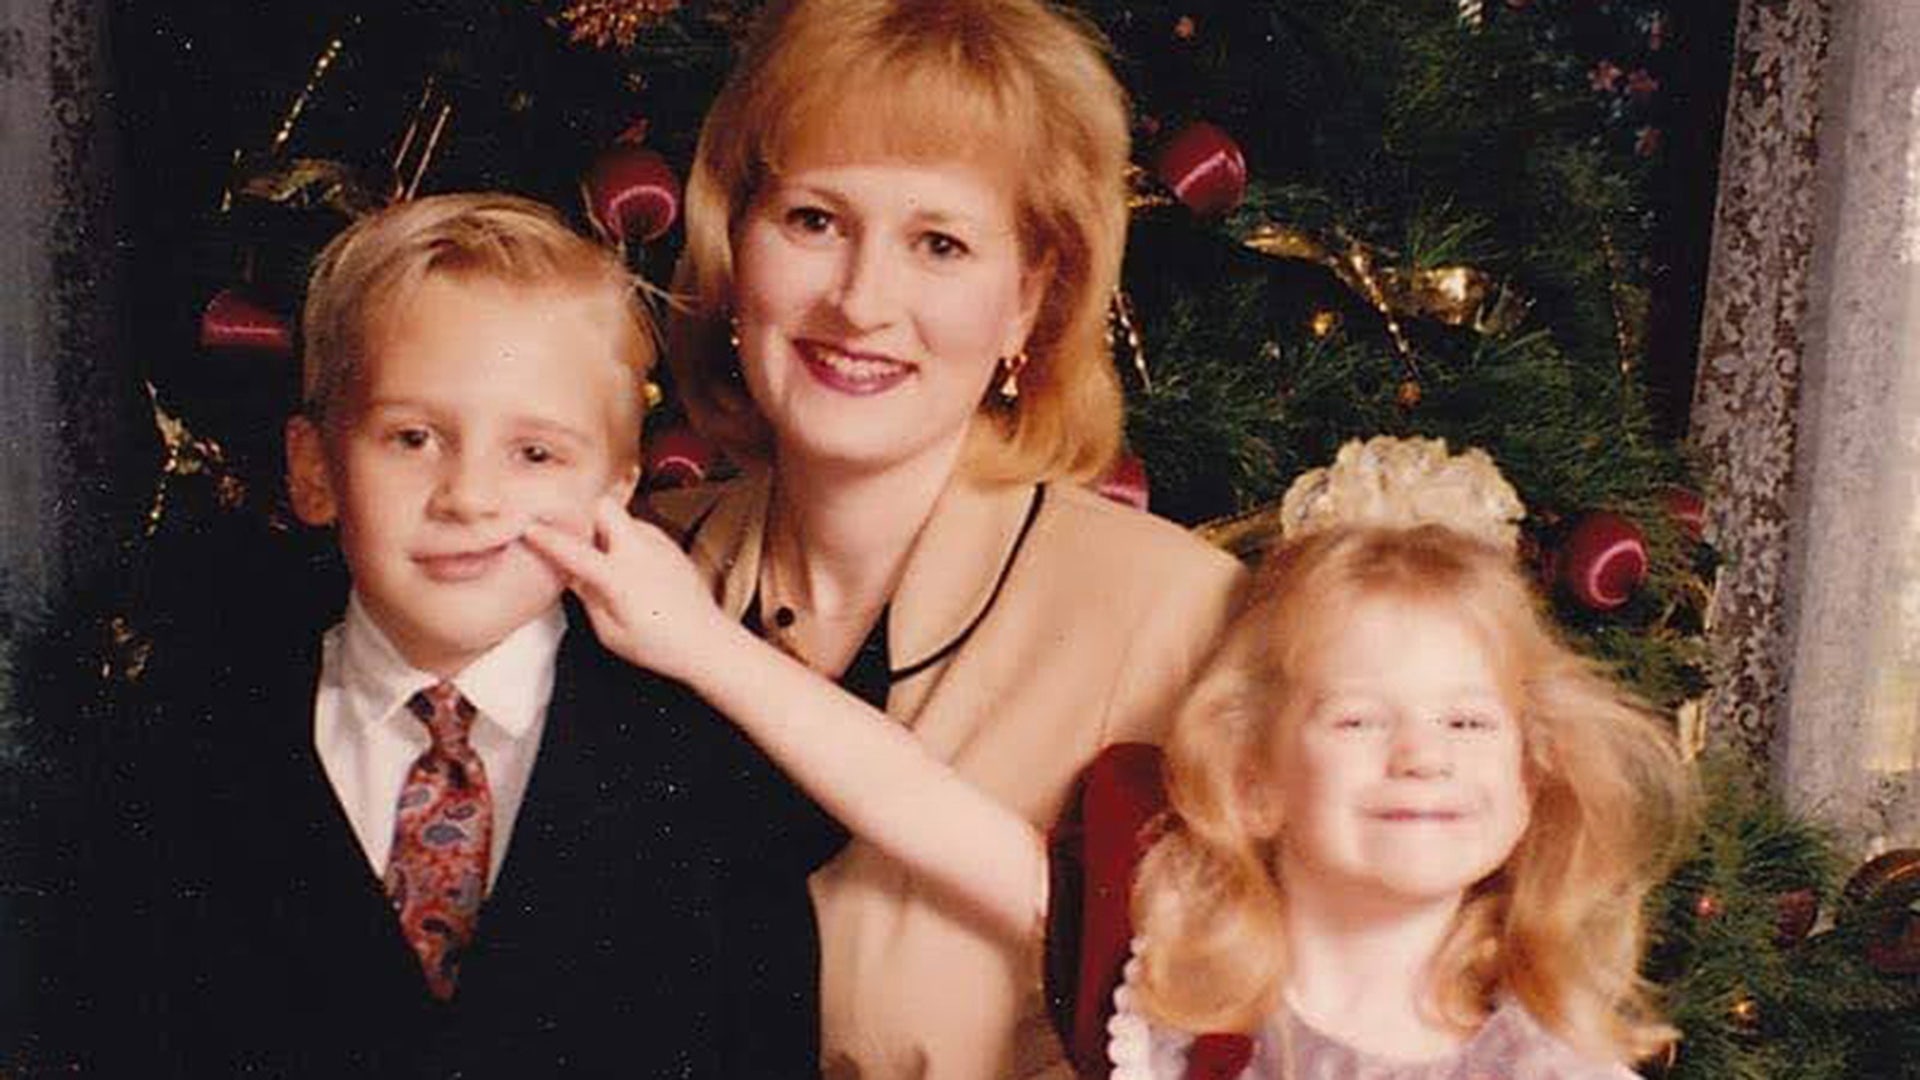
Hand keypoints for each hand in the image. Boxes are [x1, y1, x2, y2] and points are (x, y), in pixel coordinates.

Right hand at [523, 496, 738, 682]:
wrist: (707, 641)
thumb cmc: (660, 644)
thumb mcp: (610, 631)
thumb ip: (586, 596)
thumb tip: (569, 573)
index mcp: (620, 576)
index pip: (573, 549)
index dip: (546, 537)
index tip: (528, 528)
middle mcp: (640, 551)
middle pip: (602, 506)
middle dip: (582, 513)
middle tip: (571, 533)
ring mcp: (659, 543)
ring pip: (621, 515)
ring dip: (604, 527)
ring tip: (597, 554)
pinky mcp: (670, 544)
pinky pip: (639, 528)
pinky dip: (624, 537)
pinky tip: (623, 562)